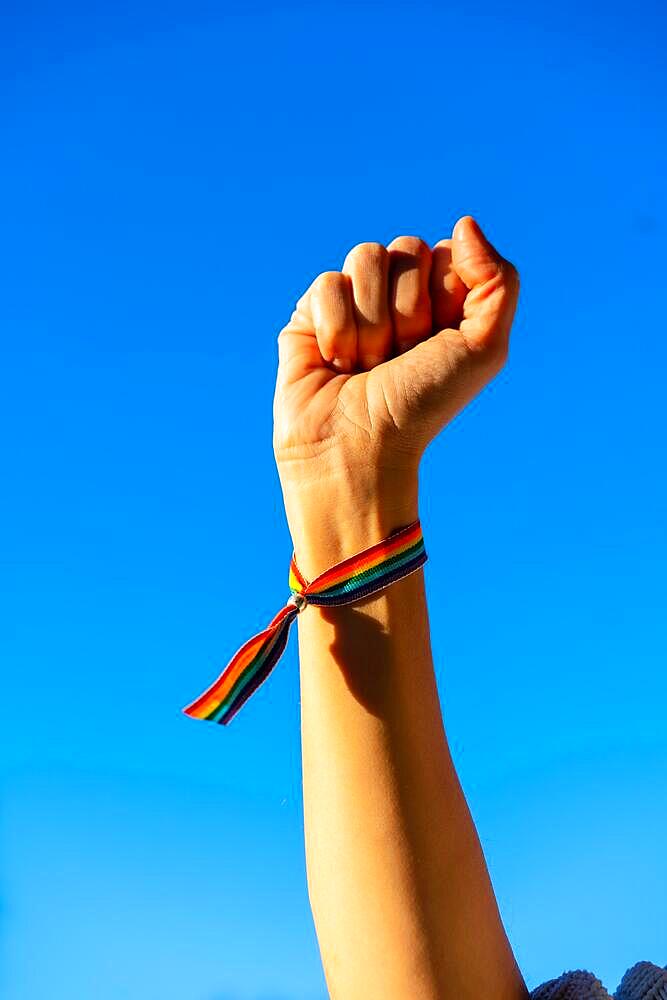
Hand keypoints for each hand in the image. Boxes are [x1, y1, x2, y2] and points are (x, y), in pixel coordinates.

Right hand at [273, 217, 518, 575]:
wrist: (360, 448)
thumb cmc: (423, 405)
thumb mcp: (485, 349)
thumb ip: (498, 280)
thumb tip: (463, 223)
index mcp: (441, 301)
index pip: (446, 252)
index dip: (444, 296)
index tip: (437, 344)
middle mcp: (397, 297)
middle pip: (405, 249)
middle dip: (407, 312)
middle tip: (399, 359)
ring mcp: (353, 303)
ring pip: (364, 257)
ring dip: (372, 324)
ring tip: (366, 365)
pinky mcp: (310, 314)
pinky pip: (326, 282)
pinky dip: (336, 328)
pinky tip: (335, 362)